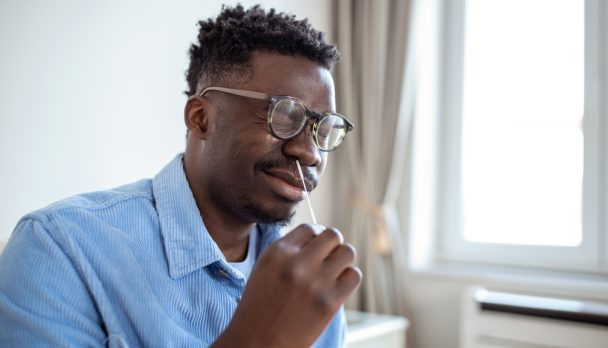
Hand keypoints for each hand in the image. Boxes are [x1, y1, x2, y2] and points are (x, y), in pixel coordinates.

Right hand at [213, 224, 361, 347]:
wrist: (257, 344)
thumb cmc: (260, 309)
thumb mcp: (265, 270)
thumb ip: (289, 252)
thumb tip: (319, 237)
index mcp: (277, 252)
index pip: (310, 228)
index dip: (316, 237)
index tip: (316, 250)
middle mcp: (296, 262)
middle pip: (333, 235)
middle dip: (333, 245)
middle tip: (328, 259)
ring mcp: (314, 281)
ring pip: (347, 252)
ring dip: (343, 260)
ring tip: (334, 273)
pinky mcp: (329, 301)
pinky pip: (354, 275)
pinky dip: (349, 279)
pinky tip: (337, 287)